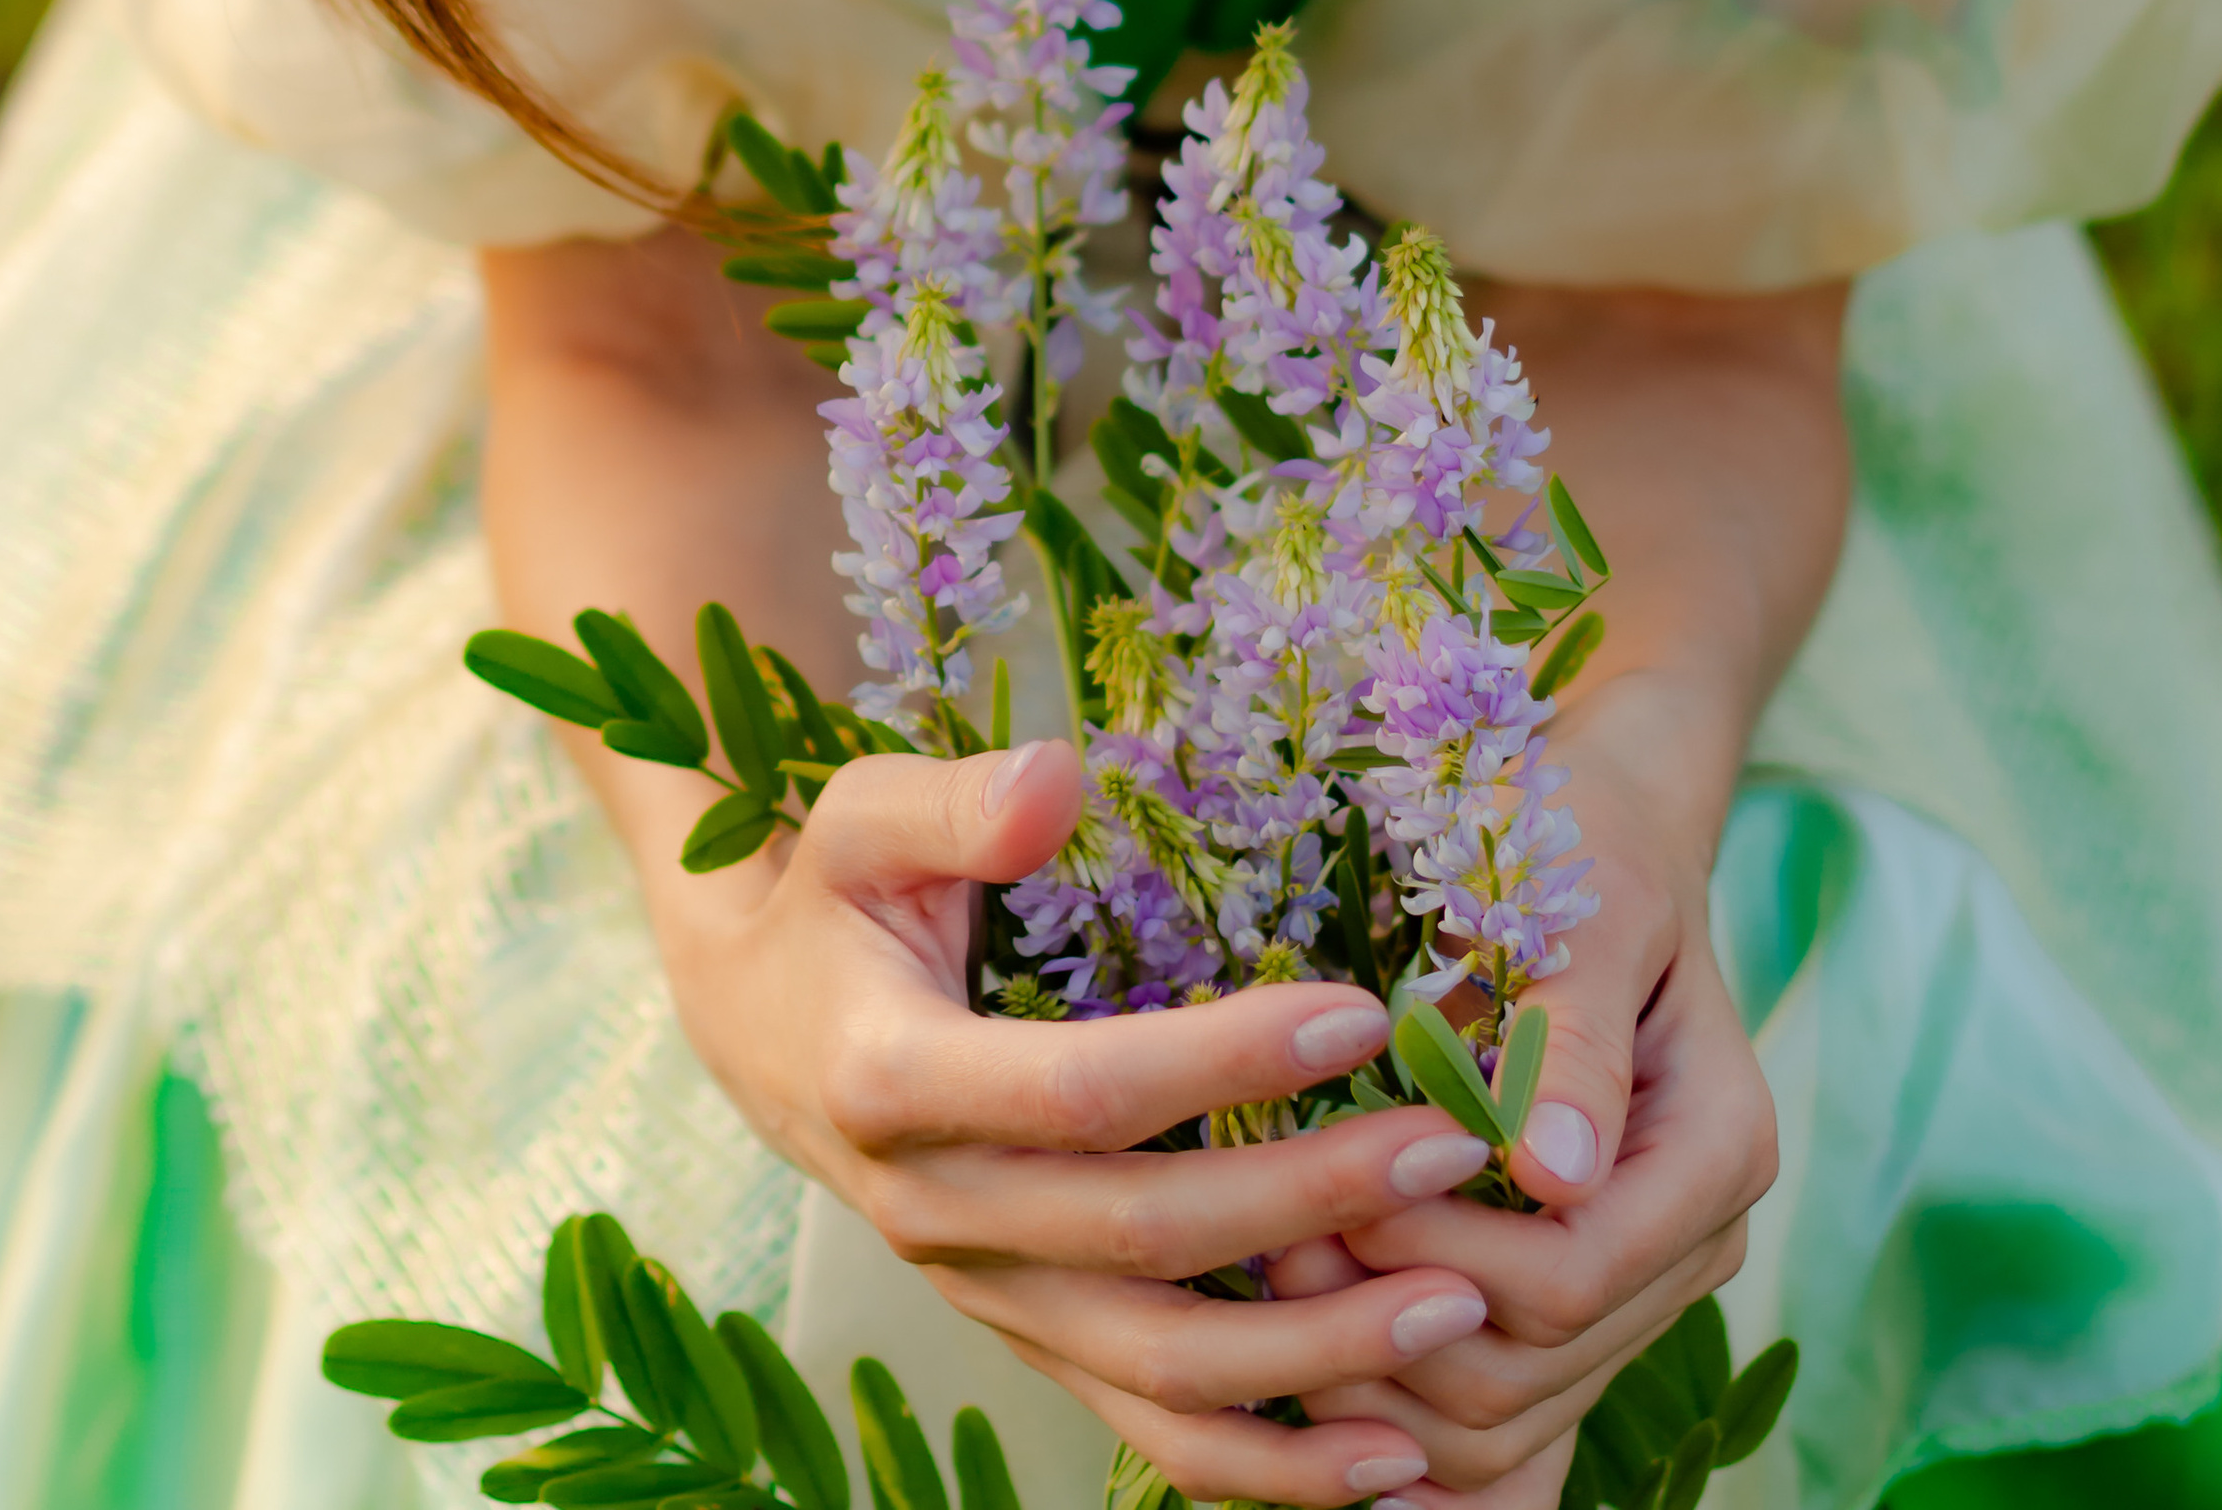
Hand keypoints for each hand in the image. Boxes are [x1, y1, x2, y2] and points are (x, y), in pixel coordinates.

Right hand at [653, 737, 1503, 1504]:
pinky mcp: (1031, 1340)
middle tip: (1453, 1145)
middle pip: (1146, 1239)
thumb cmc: (836, 900)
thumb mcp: (861, 820)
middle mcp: (940, 1213)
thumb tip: (1058, 780)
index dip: (1224, 1062)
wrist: (765, 1030)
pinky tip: (1389, 1461)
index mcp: (894, 1081)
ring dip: (1315, 1357)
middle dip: (1312, 1202)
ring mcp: (989, 1296)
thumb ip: (957, 803)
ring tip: (1456, 1305)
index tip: (1360, 1012)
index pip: (1084, 1090)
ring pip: (1160, 1369)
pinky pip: (1153, 1432)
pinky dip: (1271, 1471)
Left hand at [1263, 692, 1777, 1497]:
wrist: (1596, 839)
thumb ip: (1568, 1037)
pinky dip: (1430, 1461)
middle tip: (1267, 1244)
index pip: (1576, 1274)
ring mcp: (1638, 1280)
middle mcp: (1692, 1237)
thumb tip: (1551, 1176)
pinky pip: (1516, 1434)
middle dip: (1391, 1322)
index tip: (1323, 1190)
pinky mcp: (1575, 1298)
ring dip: (1381, 1383)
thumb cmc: (1575, 843)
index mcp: (1716, 1148)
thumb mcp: (1576, 906)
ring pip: (1510, 1417)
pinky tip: (1338, 1464)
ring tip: (1272, 1286)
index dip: (1441, 1254)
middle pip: (1537, 1366)